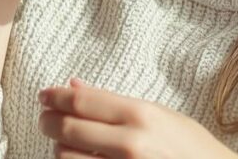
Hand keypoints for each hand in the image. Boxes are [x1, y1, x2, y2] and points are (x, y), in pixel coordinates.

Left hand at [38, 78, 237, 158]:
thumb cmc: (192, 148)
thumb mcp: (161, 115)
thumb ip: (115, 102)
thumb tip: (73, 85)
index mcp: (141, 115)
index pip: (82, 102)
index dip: (55, 97)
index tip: (44, 95)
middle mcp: (131, 142)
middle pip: (68, 127)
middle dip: (48, 120)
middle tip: (45, 117)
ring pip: (66, 156)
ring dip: (59, 148)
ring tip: (65, 142)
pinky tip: (80, 157)